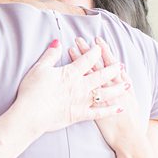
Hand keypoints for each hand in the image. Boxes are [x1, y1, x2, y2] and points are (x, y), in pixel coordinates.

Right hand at [11, 38, 126, 136]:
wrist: (30, 115)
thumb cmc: (32, 91)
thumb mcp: (39, 69)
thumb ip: (50, 55)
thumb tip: (57, 42)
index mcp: (71, 73)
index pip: (87, 60)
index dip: (95, 52)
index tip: (100, 47)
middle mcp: (80, 86)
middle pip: (101, 75)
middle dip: (112, 69)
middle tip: (121, 64)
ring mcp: (82, 101)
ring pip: (105, 93)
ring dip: (117, 88)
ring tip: (127, 84)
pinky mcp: (80, 115)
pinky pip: (99, 112)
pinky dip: (110, 110)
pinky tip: (119, 108)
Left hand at [68, 37, 145, 151]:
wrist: (129, 139)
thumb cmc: (132, 120)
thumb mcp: (132, 99)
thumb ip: (125, 85)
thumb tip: (121, 72)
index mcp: (123, 85)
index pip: (111, 64)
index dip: (104, 51)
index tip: (97, 39)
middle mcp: (112, 89)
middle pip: (97, 67)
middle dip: (88, 53)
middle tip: (79, 39)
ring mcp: (102, 100)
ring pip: (89, 77)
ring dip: (80, 64)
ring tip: (70, 51)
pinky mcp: (93, 110)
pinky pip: (83, 92)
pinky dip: (77, 84)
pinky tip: (69, 76)